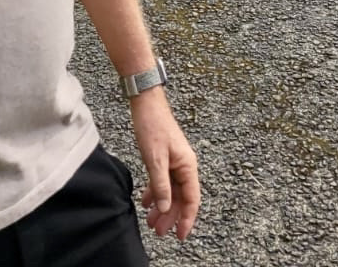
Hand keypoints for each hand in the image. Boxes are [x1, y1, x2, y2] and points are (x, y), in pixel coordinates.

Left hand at [129, 89, 199, 240]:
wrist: (146, 103)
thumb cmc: (153, 126)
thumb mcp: (155, 159)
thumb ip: (161, 185)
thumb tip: (166, 208)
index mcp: (187, 165)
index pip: (192, 198)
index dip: (187, 218)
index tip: (180, 235)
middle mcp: (184, 165)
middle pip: (180, 197)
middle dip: (171, 216)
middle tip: (158, 231)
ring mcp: (174, 162)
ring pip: (171, 191)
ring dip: (162, 206)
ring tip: (150, 221)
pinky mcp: (164, 158)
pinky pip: (163, 181)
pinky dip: (155, 192)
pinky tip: (146, 201)